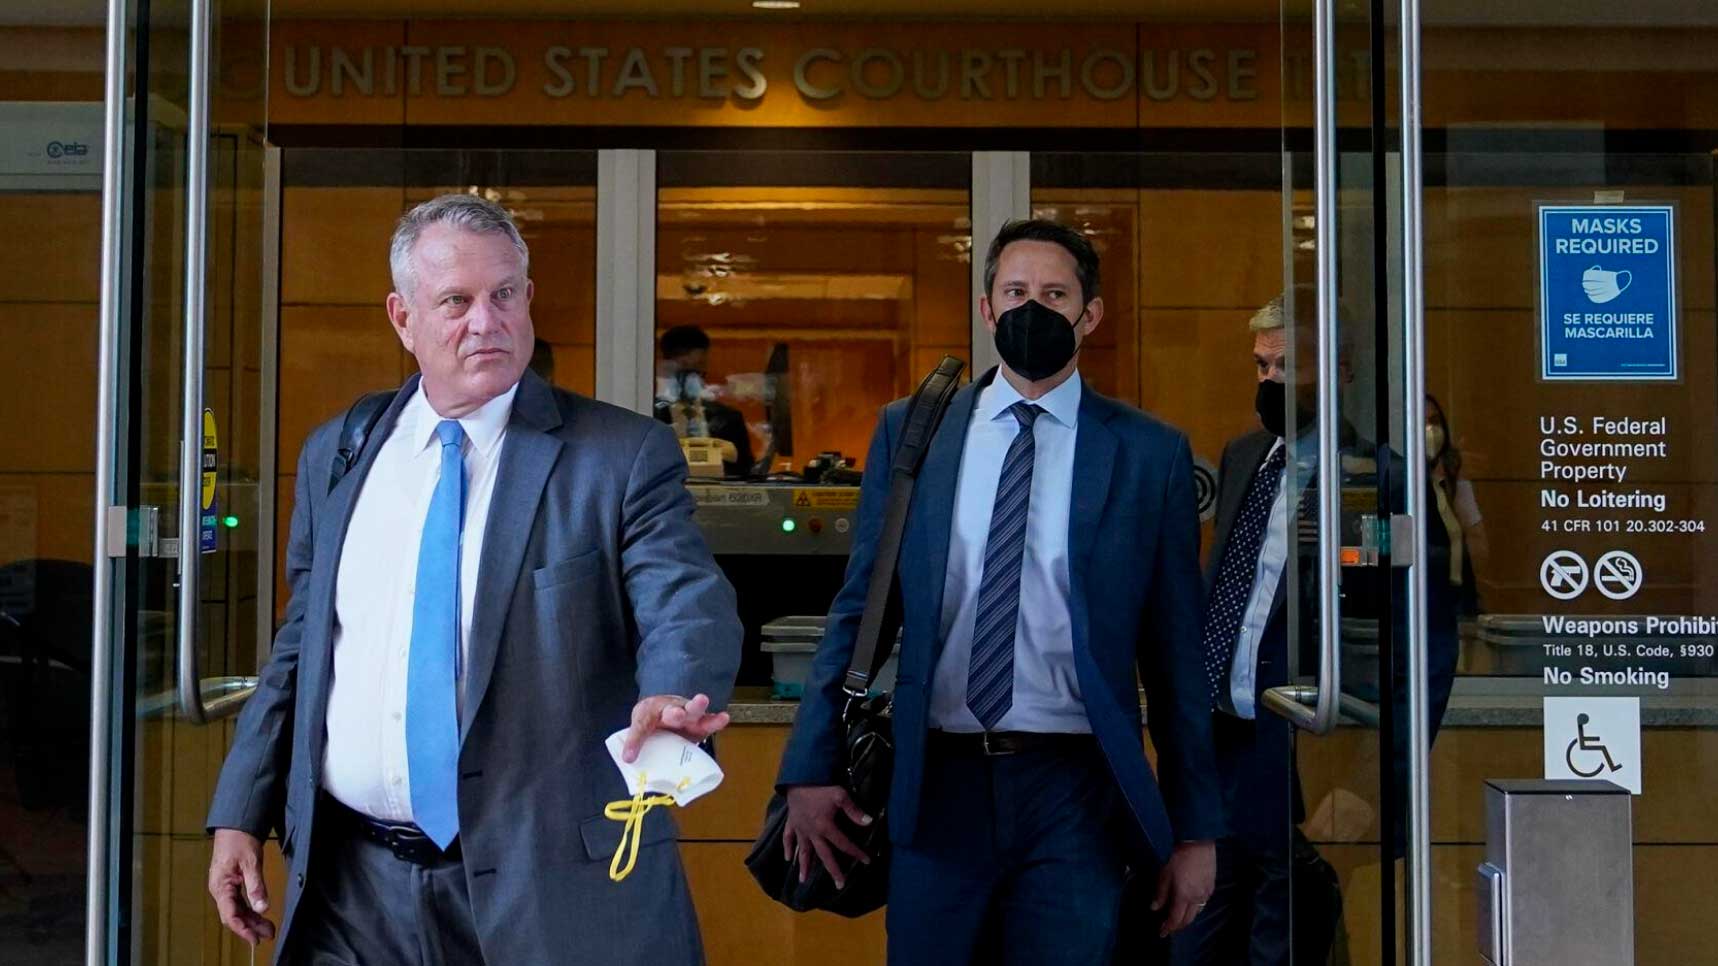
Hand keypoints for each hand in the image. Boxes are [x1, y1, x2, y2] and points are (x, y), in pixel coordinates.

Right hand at [208, 828, 275, 944]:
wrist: (235, 824)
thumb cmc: (239, 840)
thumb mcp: (251, 862)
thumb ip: (256, 885)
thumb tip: (262, 907)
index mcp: (221, 886)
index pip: (230, 915)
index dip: (242, 929)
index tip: (255, 939)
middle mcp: (220, 890)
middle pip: (234, 915)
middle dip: (250, 927)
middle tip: (269, 934)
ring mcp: (225, 887)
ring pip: (237, 909)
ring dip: (251, 919)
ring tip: (268, 928)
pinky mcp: (231, 883)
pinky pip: (239, 901)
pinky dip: (250, 909)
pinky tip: (260, 914)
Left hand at [623, 693, 730, 762]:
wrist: (666, 708)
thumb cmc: (653, 718)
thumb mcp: (640, 724)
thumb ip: (635, 740)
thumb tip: (628, 759)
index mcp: (652, 712)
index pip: (643, 724)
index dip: (638, 738)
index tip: (632, 752)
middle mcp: (672, 711)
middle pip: (675, 711)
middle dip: (675, 713)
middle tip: (679, 714)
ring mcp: (688, 717)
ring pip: (694, 713)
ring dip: (699, 711)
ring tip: (706, 706)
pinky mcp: (700, 726)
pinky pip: (708, 723)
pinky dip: (716, 721)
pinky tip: (724, 718)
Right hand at [781, 785, 872, 888]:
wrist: (798, 779)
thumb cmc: (820, 787)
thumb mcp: (840, 795)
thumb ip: (854, 810)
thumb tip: (869, 821)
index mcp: (825, 827)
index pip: (844, 844)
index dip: (856, 852)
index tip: (866, 861)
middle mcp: (812, 833)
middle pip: (824, 855)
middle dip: (833, 870)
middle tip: (839, 885)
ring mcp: (800, 830)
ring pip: (803, 851)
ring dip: (804, 866)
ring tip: (803, 880)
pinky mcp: (792, 824)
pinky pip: (788, 838)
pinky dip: (788, 848)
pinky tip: (788, 858)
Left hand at [1152, 839, 1215, 936]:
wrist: (1198, 844)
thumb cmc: (1178, 857)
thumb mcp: (1164, 874)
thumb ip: (1160, 894)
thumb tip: (1154, 908)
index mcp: (1183, 896)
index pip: (1176, 919)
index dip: (1168, 928)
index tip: (1162, 933)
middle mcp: (1197, 899)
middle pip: (1188, 919)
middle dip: (1178, 926)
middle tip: (1169, 928)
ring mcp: (1206, 893)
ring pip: (1197, 913)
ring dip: (1187, 918)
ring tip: (1179, 917)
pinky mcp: (1211, 887)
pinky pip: (1203, 903)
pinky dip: (1195, 908)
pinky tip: (1190, 905)